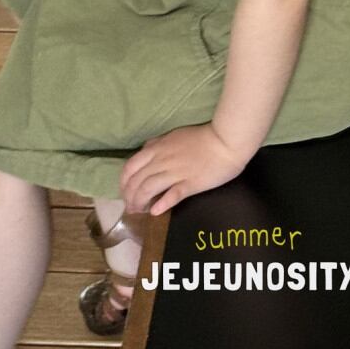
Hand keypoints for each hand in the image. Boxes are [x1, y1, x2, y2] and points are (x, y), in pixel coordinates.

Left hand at [119, 122, 249, 215]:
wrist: (225, 141)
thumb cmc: (201, 137)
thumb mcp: (174, 135)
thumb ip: (157, 144)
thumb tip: (144, 151)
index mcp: (157, 148)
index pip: (130, 167)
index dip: (124, 183)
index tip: (125, 192)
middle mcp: (162, 160)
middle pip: (136, 181)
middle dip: (129, 197)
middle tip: (131, 208)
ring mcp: (175, 172)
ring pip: (148, 189)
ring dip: (140, 203)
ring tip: (140, 212)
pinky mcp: (190, 184)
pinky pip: (171, 195)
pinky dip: (161, 205)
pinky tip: (156, 212)